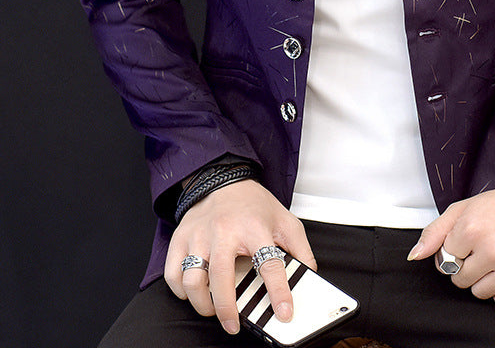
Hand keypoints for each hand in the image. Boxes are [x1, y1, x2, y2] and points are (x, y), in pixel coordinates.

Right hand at [164, 180, 315, 334]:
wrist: (224, 180)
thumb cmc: (254, 205)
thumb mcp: (285, 220)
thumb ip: (300, 249)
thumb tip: (309, 276)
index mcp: (255, 227)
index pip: (270, 264)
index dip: (279, 292)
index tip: (284, 313)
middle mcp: (224, 231)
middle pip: (221, 278)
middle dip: (227, 310)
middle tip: (234, 325)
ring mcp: (199, 235)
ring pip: (193, 280)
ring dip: (203, 304)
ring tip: (215, 309)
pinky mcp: (180, 239)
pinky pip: (174, 275)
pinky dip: (181, 292)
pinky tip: (195, 293)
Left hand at [407, 188, 494, 310]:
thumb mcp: (460, 210)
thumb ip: (434, 233)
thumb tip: (415, 256)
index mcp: (471, 229)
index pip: (445, 261)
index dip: (454, 251)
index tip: (466, 241)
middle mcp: (493, 249)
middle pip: (461, 280)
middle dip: (466, 267)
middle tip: (481, 249)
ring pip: (481, 293)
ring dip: (484, 280)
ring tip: (494, 258)